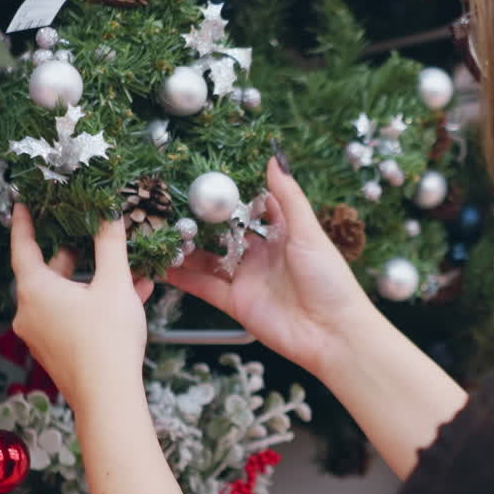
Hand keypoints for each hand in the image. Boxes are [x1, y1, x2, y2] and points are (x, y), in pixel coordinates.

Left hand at [10, 205, 152, 408]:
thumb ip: (110, 244)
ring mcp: (41, 334)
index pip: (22, 246)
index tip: (22, 203)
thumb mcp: (113, 284)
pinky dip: (93, 303)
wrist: (109, 399)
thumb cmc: (108, 340)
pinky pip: (71, 317)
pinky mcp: (56, 352)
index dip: (23, 222)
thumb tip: (109, 212)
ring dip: (92, 279)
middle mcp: (30, 312)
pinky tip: (129, 295)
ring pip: (64, 295)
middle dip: (71, 251)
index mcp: (35, 290)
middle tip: (85, 230)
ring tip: (123, 266)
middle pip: (47, 271)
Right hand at [167, 156, 373, 377]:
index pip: (250, 207)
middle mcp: (261, 255)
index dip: (229, 194)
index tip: (204, 176)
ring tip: (160, 232)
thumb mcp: (308, 233)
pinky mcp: (236, 304)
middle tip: (171, 203)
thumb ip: (288, 198)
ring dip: (186, 249)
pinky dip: (184, 278)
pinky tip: (163, 267)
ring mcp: (247, 279)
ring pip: (208, 260)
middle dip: (199, 221)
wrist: (333, 335)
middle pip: (223, 233)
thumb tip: (274, 159)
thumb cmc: (330, 281)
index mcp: (281, 234)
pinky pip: (205, 287)